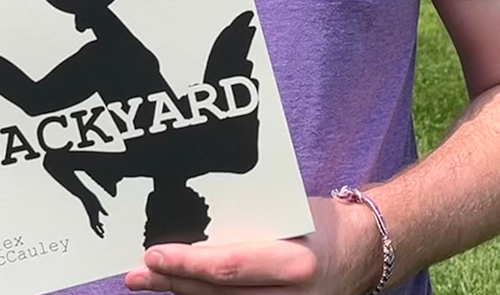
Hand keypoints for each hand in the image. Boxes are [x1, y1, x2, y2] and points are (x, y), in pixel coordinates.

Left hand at [124, 194, 381, 294]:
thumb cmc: (320, 223)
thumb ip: (246, 223)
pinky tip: (182, 291)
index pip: (228, 268)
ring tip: (148, 282)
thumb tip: (192, 224)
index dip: (186, 264)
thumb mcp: (288, 213)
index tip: (152, 254)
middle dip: (172, 284)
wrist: (363, 252)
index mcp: (295, 264)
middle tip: (136, 274)